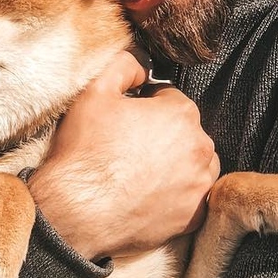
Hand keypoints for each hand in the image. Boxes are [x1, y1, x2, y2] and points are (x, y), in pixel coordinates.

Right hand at [29, 51, 219, 260]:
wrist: (77, 212)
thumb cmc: (85, 152)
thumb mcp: (94, 91)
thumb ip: (124, 64)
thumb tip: (142, 61)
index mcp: (182, 113)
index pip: (170, 99)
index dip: (146, 108)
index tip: (126, 122)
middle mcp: (201, 148)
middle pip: (185, 132)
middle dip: (163, 136)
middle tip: (129, 149)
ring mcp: (199, 185)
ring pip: (194, 164)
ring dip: (175, 164)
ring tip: (140, 173)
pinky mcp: (193, 216)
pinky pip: (192, 198)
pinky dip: (177, 195)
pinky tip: (148, 195)